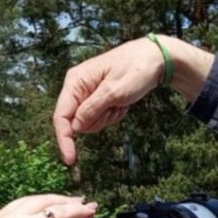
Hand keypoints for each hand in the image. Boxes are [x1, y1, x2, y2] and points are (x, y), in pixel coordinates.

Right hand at [53, 37, 163, 164]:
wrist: (156, 58)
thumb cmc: (135, 69)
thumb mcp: (113, 92)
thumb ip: (91, 110)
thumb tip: (74, 128)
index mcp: (75, 81)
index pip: (61, 116)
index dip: (64, 139)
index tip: (70, 159)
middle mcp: (77, 87)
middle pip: (76, 122)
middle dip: (97, 122)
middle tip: (115, 108)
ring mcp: (87, 93)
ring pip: (89, 123)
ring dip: (107, 118)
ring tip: (121, 102)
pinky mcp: (98, 98)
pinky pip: (100, 117)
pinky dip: (113, 115)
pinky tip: (123, 103)